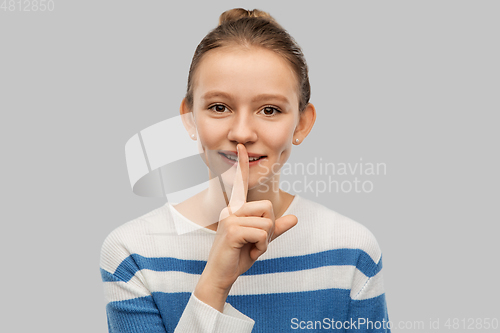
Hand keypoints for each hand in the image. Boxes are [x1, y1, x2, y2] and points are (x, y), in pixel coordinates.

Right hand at [193, 144, 297, 310]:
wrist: (221, 276)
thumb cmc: (238, 257)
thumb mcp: (260, 241)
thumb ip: (276, 229)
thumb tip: (295, 218)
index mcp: (236, 209)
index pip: (239, 184)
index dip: (242, 164)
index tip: (241, 147)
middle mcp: (231, 210)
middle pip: (267, 208)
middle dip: (269, 229)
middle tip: (257, 243)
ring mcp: (230, 219)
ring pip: (267, 222)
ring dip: (265, 241)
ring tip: (251, 249)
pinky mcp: (232, 231)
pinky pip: (261, 233)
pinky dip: (261, 246)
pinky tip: (249, 253)